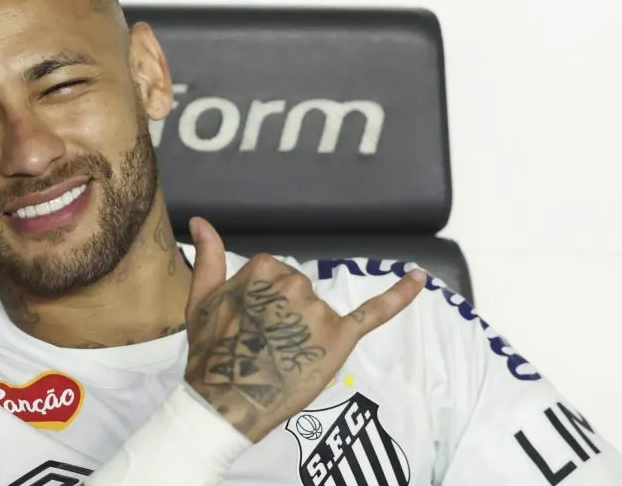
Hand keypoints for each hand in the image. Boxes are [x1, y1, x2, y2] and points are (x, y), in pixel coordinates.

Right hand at [183, 217, 425, 442]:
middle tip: (261, 346)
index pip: (274, 275)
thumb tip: (201, 220)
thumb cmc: (210, 353)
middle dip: (284, 316)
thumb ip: (209, 256)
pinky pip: (375, 312)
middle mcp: (294, 283)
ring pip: (319, 310)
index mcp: (263, 268)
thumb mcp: (200, 300)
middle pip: (298, 291)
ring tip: (280, 358)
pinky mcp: (341, 337)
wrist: (226, 402)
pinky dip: (400, 294)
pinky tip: (420, 277)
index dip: (261, 304)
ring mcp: (319, 310)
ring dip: (307, 330)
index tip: (246, 326)